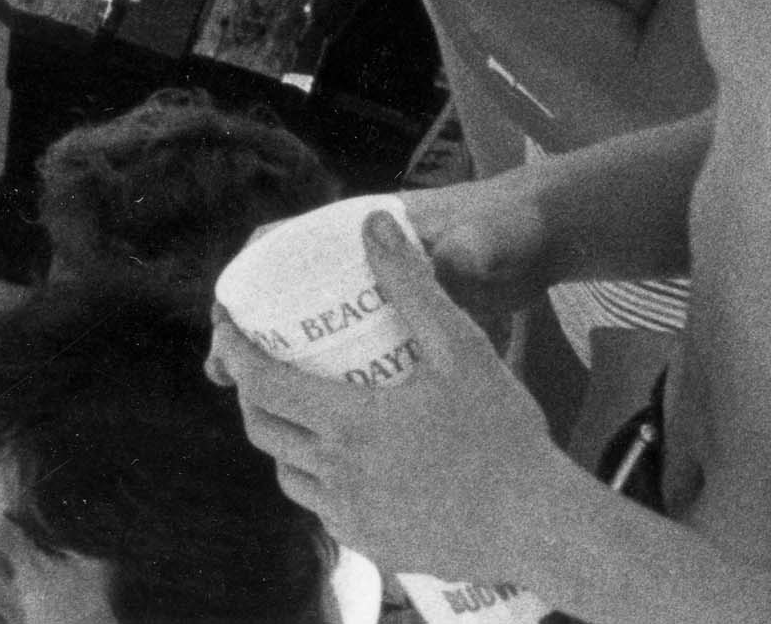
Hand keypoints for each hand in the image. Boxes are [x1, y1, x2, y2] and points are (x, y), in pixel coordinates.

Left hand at [211, 208, 584, 593]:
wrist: (542, 527)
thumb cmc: (505, 434)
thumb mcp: (460, 348)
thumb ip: (411, 285)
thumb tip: (373, 221)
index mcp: (348, 424)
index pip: (261, 384)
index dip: (236, 353)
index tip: (227, 330)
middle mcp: (338, 475)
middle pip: (263, 430)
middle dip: (250, 394)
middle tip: (262, 367)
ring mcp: (354, 518)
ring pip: (288, 475)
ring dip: (283, 440)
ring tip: (301, 411)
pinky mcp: (375, 548)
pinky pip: (324, 512)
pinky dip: (318, 482)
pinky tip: (343, 462)